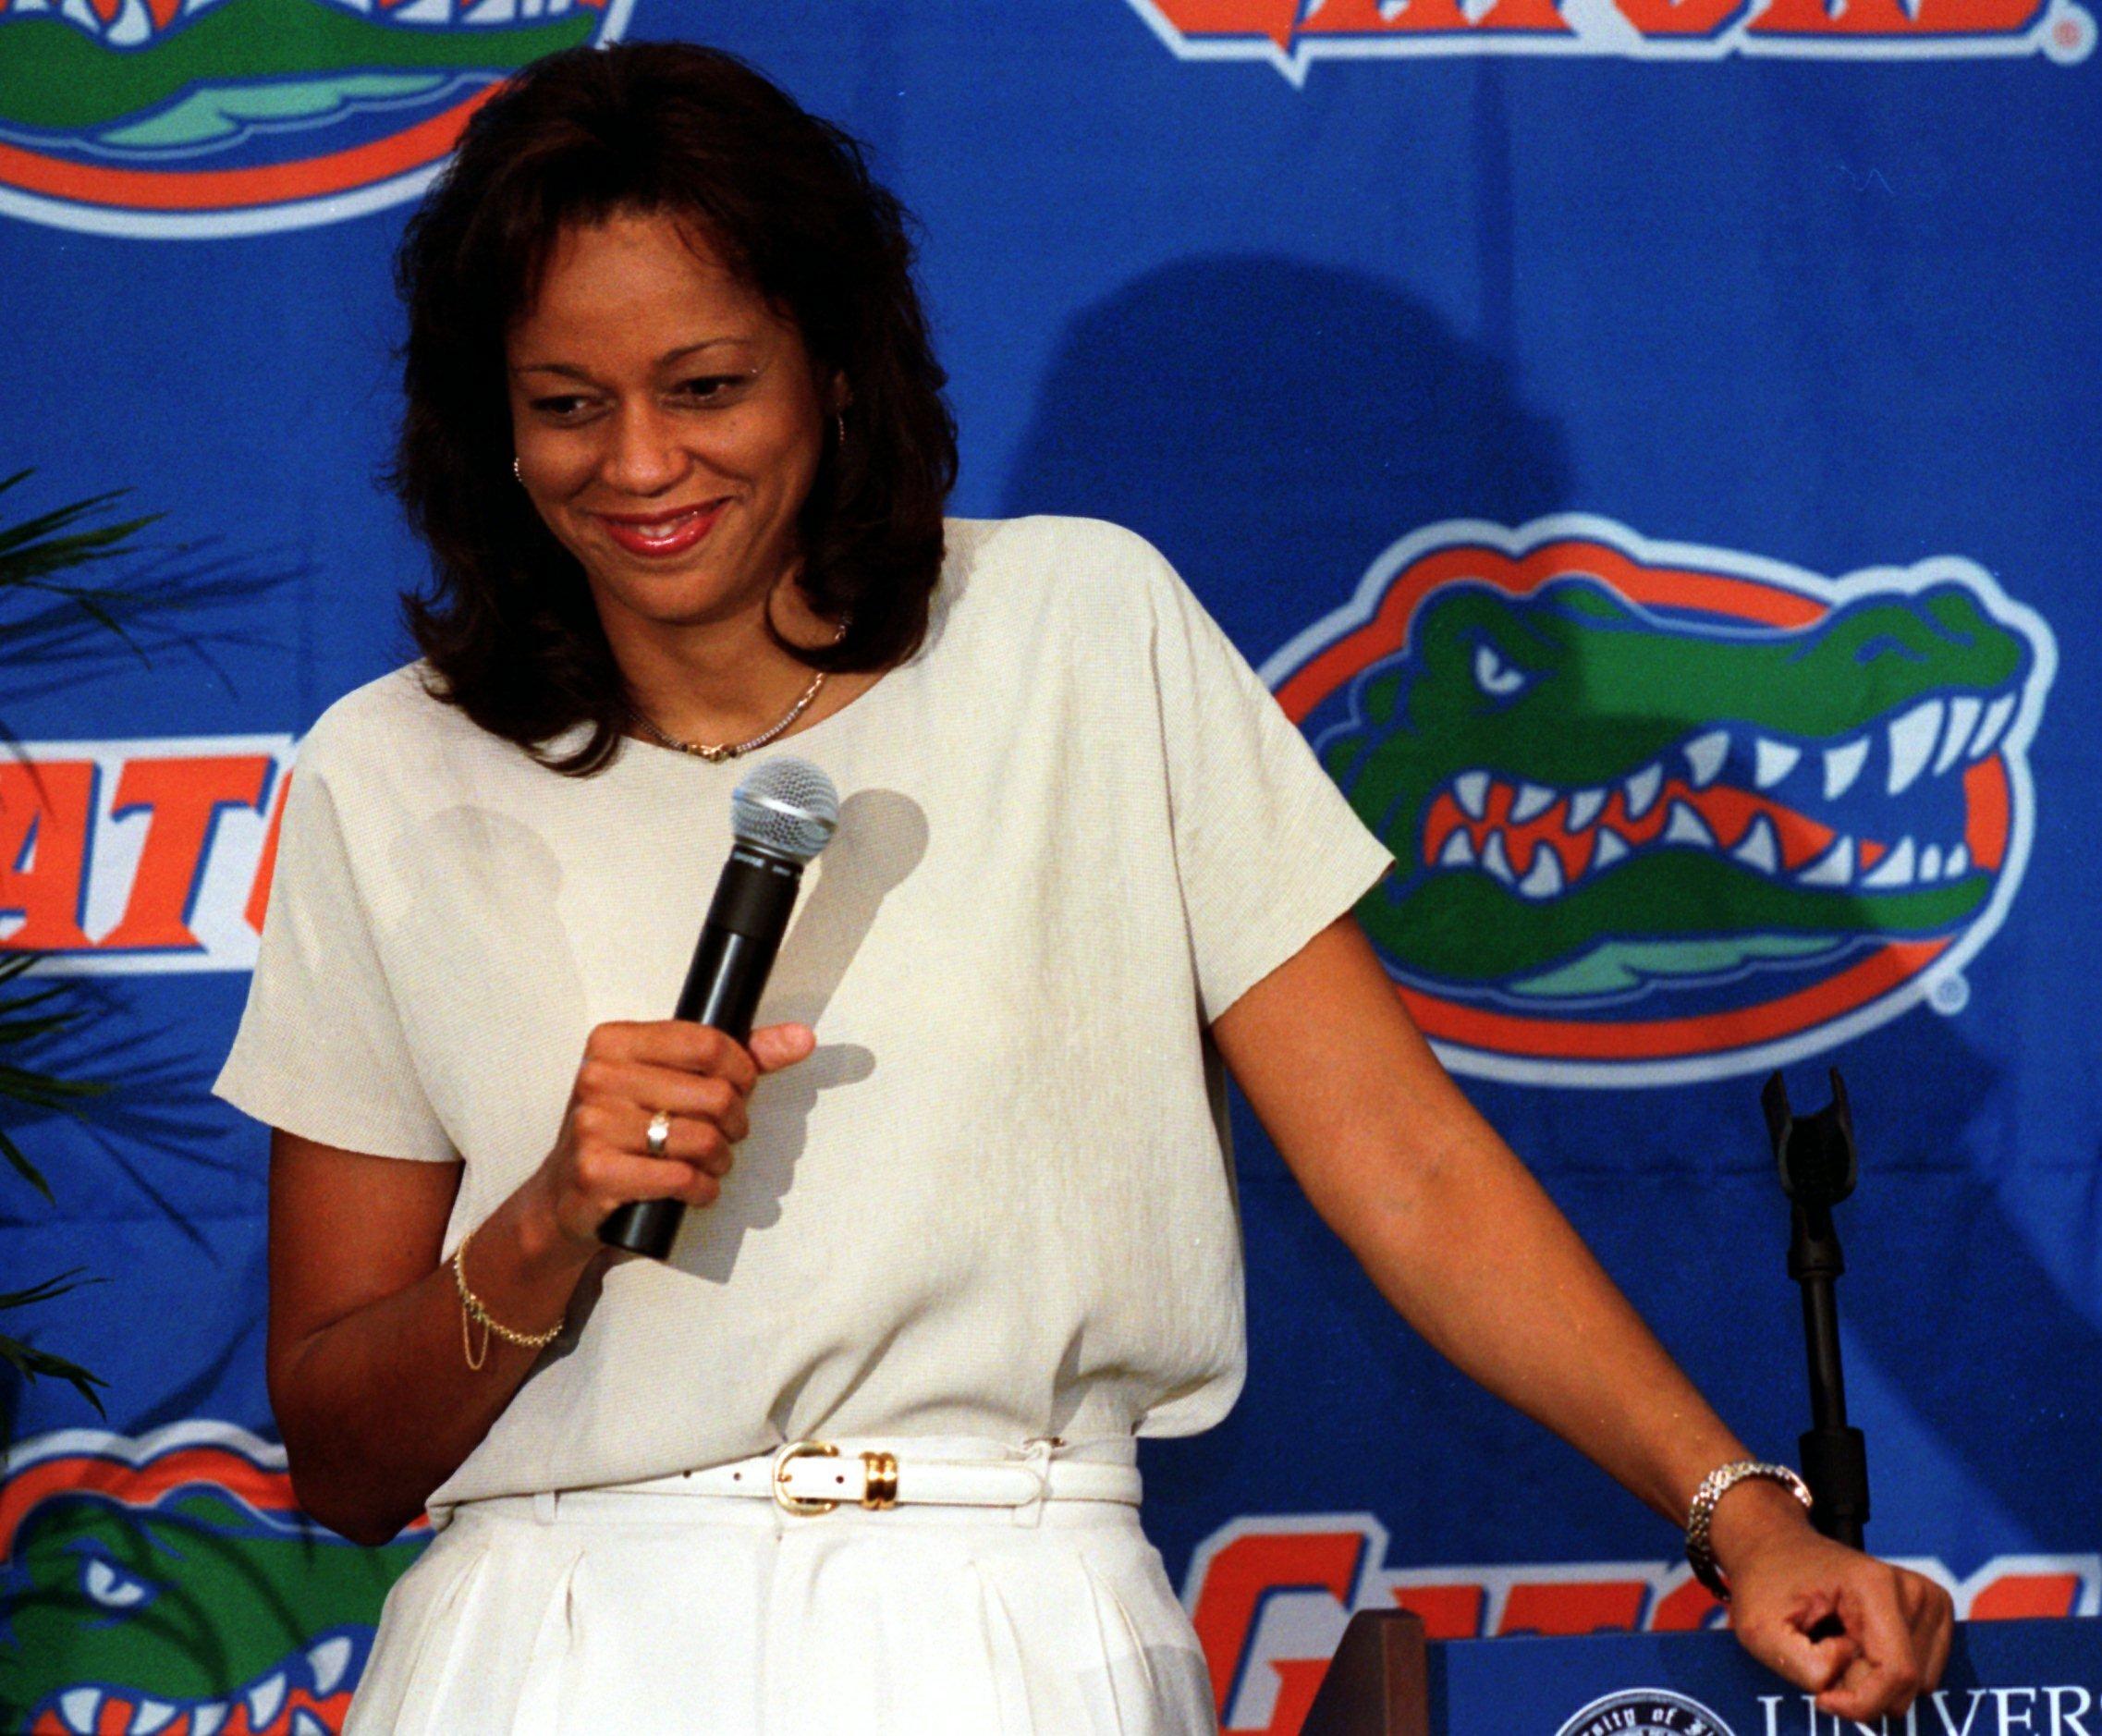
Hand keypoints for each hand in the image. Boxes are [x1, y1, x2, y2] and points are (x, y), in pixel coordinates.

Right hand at [531, 1019, 815, 1251]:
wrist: (566, 1194)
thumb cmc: (626, 1131)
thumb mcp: (672, 1081)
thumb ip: (739, 1055)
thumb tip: (801, 1038)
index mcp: (615, 1041)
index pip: (708, 1042)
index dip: (742, 1072)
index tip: (741, 1089)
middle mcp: (599, 1076)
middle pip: (714, 1095)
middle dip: (735, 1123)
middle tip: (725, 1135)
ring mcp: (594, 1124)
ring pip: (702, 1139)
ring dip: (719, 1160)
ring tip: (709, 1164)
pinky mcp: (596, 1171)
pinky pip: (680, 1178)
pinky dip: (701, 1189)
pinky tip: (692, 1187)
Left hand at [1711, 1480, 1953, 1722]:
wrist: (1776, 1548)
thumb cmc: (1767, 1584)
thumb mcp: (1762, 1629)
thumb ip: (1806, 1666)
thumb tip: (1848, 1673)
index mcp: (1875, 1586)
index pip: (1896, 1672)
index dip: (1861, 1702)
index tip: (1822, 1698)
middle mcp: (1913, 1590)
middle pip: (1906, 1682)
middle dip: (1862, 1688)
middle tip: (1821, 1657)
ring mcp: (1927, 1600)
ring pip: (1915, 1683)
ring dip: (1872, 1680)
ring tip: (1837, 1644)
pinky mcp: (1932, 1613)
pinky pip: (1921, 1673)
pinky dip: (1885, 1672)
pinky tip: (1856, 1643)